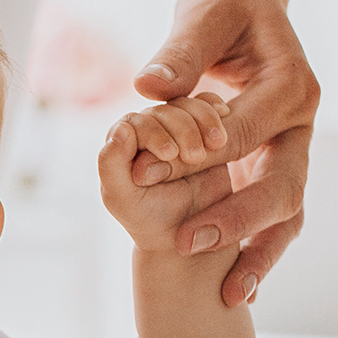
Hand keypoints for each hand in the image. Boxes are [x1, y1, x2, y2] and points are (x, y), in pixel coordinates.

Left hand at [99, 103, 235, 256]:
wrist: (190, 233)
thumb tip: (121, 129)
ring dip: (203, 119)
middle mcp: (145, 130)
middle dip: (182, 129)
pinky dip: (217, 110)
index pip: (134, 123)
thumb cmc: (150, 219)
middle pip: (163, 110)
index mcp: (119, 144)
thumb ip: (112, 166)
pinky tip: (225, 122)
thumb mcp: (123, 198)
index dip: (153, 133)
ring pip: (187, 105)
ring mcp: (174, 127)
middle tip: (195, 157)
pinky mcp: (202, 127)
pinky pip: (209, 105)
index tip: (170, 155)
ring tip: (216, 146)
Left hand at [131, 0, 320, 306]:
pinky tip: (238, 290)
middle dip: (238, 220)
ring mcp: (293, 148)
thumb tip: (148, 86)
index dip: (194, 156)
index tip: (145, 175)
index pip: (243, 131)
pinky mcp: (277, 164)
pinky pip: (274, 216)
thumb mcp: (204, 16)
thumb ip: (180, 51)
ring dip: (259, 251)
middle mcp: (301, 122)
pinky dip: (259, 251)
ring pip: (287, 211)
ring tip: (232, 294)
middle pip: (283, 184)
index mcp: (291, 85)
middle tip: (189, 244)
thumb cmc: (225, 3)